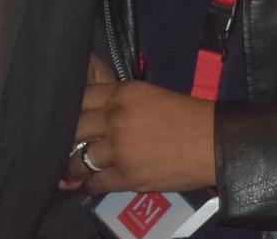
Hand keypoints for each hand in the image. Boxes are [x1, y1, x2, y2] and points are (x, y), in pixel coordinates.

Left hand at [60, 71, 216, 195]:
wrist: (212, 141)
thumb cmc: (186, 116)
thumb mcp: (149, 95)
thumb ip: (119, 102)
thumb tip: (92, 116)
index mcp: (123, 93)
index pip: (79, 98)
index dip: (68, 111)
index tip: (64, 119)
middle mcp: (116, 117)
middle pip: (73, 128)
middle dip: (67, 138)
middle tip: (65, 145)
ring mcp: (119, 148)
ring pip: (78, 158)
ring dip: (73, 166)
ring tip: (72, 169)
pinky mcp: (127, 175)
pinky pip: (95, 181)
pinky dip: (88, 184)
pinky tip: (86, 183)